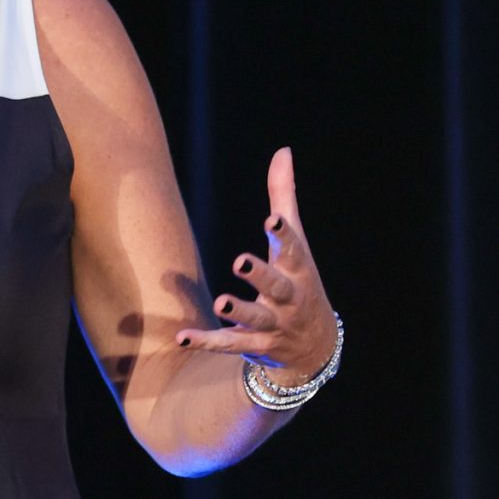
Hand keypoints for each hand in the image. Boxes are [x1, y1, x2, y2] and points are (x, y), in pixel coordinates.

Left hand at [176, 146, 337, 382]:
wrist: (316, 347)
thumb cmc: (300, 280)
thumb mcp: (296, 242)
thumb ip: (284, 197)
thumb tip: (283, 151)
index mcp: (299, 269)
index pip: (293, 248)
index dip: (282, 233)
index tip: (271, 218)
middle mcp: (289, 298)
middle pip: (276, 285)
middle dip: (260, 274)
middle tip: (239, 261)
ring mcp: (275, 324)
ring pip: (256, 318)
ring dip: (238, 311)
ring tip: (219, 302)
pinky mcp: (257, 346)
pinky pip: (231, 344)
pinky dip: (207, 341)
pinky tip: (182, 336)